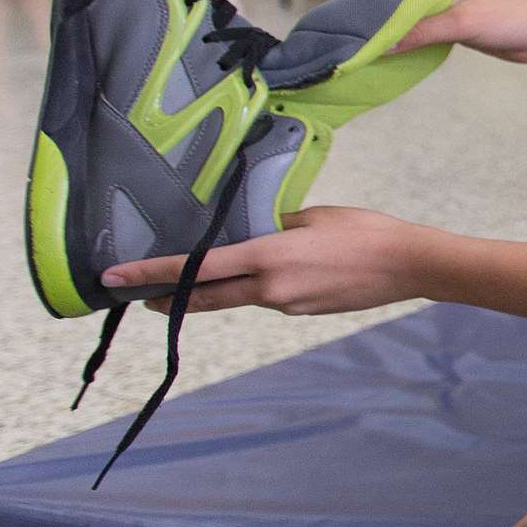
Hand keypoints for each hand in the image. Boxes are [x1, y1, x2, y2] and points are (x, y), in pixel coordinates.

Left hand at [101, 207, 427, 315]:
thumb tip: (253, 236)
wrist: (409, 264)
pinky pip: (269, 297)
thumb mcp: (311, 216)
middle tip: (137, 296)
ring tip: (207, 274)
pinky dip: (257, 287)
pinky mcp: (304, 310)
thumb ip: (273, 226)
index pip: (196, 269)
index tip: (116, 281)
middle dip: (168, 296)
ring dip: (218, 288)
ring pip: (239, 297)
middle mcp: (269, 288)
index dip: (152, 275)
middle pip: (204, 298)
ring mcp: (286, 304)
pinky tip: (275, 271)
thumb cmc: (365, 232)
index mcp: (267, 258)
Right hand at [336, 0, 526, 61]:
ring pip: (387, 5)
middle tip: (342, 29)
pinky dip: (388, 35)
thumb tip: (381, 44)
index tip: (349, 2)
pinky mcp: (440, 22)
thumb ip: (423, 31)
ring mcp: (432, 3)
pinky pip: (404, 24)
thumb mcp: (465, 23)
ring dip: (369, 20)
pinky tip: (381, 52)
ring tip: (354, 43)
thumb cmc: (513, 19)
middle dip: (353, 1)